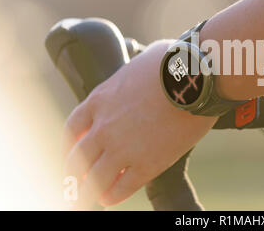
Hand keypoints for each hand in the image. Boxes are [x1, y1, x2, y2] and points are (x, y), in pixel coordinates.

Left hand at [63, 40, 216, 208]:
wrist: (195, 79)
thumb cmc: (173, 63)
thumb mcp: (140, 62)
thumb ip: (133, 75)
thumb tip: (143, 67)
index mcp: (101, 99)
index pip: (72, 128)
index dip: (69, 145)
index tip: (72, 153)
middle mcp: (105, 127)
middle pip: (78, 159)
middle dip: (73, 175)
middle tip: (73, 184)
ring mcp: (123, 148)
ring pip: (95, 179)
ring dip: (87, 193)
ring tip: (86, 201)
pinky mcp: (147, 164)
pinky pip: (122, 188)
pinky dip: (112, 196)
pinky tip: (109, 199)